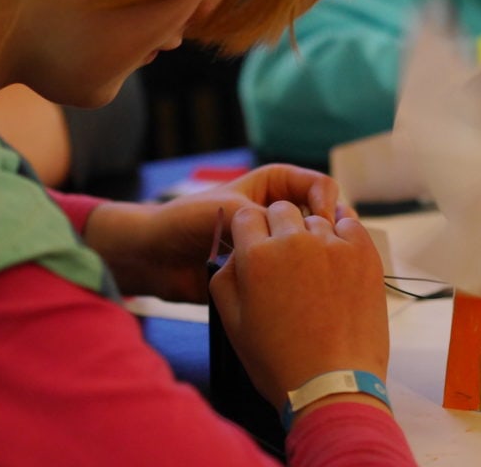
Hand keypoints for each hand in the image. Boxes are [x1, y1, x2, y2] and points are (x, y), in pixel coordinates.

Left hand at [83, 164, 355, 301]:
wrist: (153, 258)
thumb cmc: (185, 222)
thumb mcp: (233, 211)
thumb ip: (271, 219)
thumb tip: (309, 234)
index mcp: (275, 184)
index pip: (320, 187)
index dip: (327, 205)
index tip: (322, 227)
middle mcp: (278, 211)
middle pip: (320, 220)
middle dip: (323, 238)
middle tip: (323, 259)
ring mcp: (273, 242)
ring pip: (309, 250)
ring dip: (312, 263)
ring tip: (312, 280)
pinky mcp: (266, 269)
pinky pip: (292, 274)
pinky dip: (297, 283)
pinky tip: (300, 295)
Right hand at [208, 201, 388, 410]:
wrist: (333, 384)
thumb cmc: (279, 361)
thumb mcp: (233, 323)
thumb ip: (225, 278)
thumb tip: (235, 252)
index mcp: (256, 256)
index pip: (245, 215)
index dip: (249, 231)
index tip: (257, 246)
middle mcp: (293, 241)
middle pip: (281, 210)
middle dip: (279, 228)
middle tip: (285, 260)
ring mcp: (332, 245)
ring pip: (315, 219)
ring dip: (311, 236)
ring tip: (315, 271)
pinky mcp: (363, 253)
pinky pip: (349, 225)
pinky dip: (342, 235)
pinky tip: (338, 261)